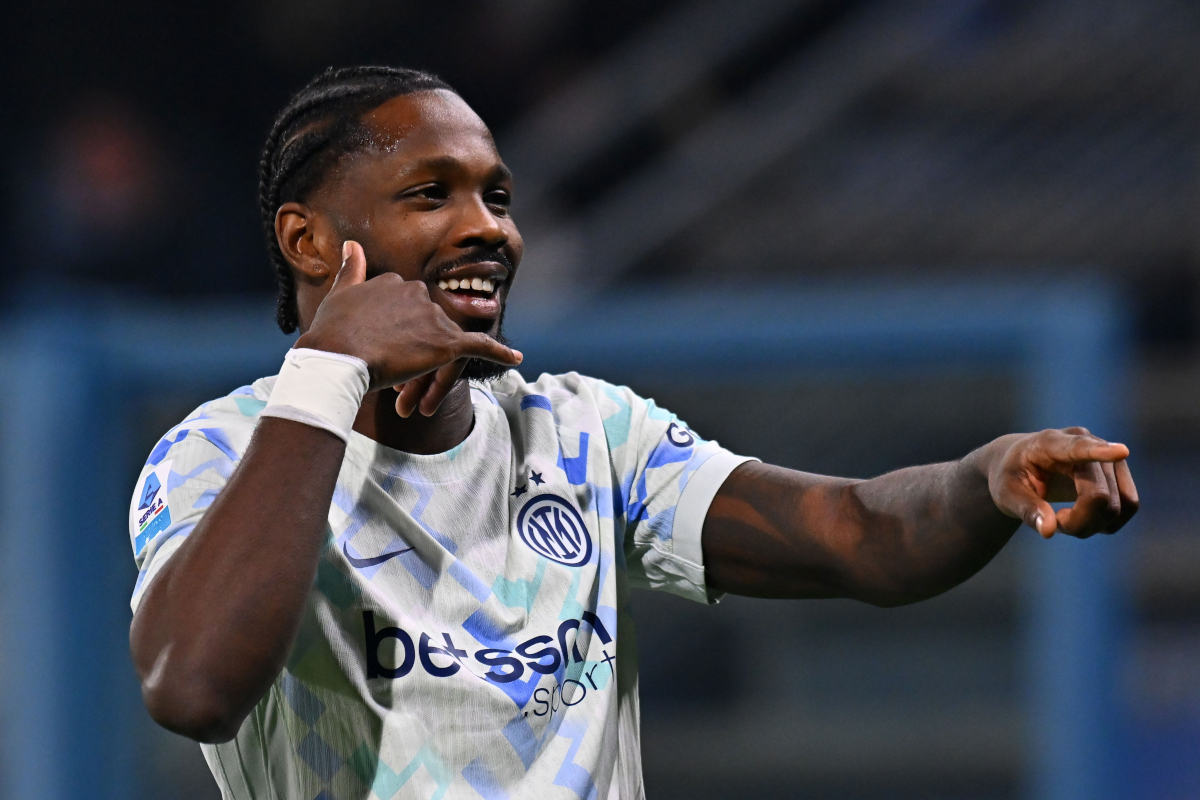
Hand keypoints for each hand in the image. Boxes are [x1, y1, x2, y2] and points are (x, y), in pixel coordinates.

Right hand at [294, 241, 521, 412]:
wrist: (338, 356)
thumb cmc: (333, 331)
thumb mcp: (340, 294)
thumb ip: (351, 269)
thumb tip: (352, 244)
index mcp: (394, 281)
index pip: (405, 302)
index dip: (397, 324)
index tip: (384, 339)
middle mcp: (418, 292)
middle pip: (427, 318)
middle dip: (415, 340)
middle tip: (392, 359)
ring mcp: (433, 316)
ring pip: (442, 336)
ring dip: (431, 356)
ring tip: (405, 372)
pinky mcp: (446, 342)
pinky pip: (480, 345)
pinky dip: (499, 352)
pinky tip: (515, 358)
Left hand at [985, 427, 1137, 537]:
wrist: (1022, 464)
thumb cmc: (1011, 476)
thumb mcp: (1006, 494)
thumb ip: (1026, 510)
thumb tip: (1048, 530)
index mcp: (1050, 443)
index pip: (1078, 448)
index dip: (1100, 452)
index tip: (1121, 452)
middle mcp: (1087, 442)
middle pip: (1100, 497)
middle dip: (1077, 523)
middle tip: (1050, 522)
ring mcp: (1108, 456)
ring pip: (1119, 505)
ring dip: (1092, 524)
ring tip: (1063, 517)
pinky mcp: (1120, 472)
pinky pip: (1129, 506)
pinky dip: (1106, 522)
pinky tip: (1083, 517)